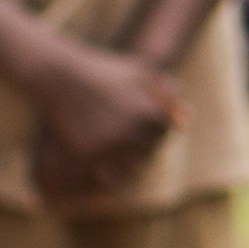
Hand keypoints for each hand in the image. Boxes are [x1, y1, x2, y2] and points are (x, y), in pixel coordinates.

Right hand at [24, 41, 184, 197]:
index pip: (166, 132)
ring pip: (132, 167)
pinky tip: (103, 159)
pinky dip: (109, 171)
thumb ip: (167, 96)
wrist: (61, 77)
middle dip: (142, 142)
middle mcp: (132, 132)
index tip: (141, 118)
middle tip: (123, 129)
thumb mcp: (141, 74)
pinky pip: (107, 175)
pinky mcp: (88, 155)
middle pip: (151, 150)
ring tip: (115, 142)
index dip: (156, 127)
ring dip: (129, 159)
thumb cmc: (105, 73)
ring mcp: (109, 146)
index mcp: (149, 114)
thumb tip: (187, 119)